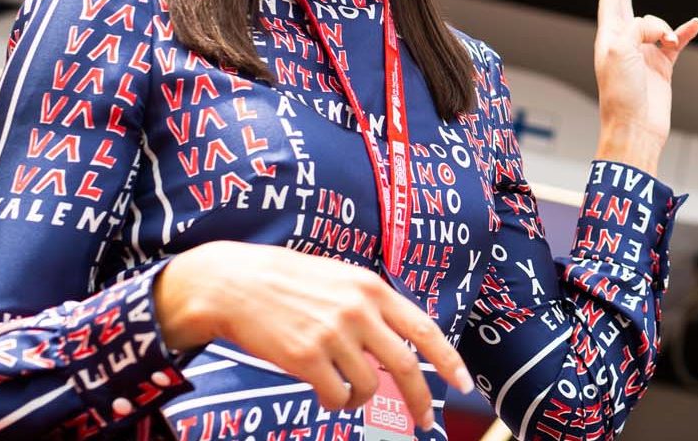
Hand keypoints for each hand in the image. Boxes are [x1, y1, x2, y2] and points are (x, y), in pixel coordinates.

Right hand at [153, 242, 471, 428]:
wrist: (234, 284)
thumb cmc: (286, 281)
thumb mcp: (340, 277)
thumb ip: (370, 304)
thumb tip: (398, 340)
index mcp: (372, 288)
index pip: (424, 329)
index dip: (448, 360)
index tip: (463, 383)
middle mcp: (359, 310)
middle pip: (405, 365)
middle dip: (420, 398)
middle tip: (424, 420)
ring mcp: (334, 334)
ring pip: (368, 385)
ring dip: (361, 399)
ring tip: (346, 392)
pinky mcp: (307, 357)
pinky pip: (336, 395)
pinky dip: (335, 401)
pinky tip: (324, 392)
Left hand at [592, 0, 697, 170]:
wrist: (637, 126)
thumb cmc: (621, 94)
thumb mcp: (620, 49)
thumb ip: (638, 28)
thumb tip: (661, 32)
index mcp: (609, 39)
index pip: (610, 4)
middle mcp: (625, 44)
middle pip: (625, 7)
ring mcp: (644, 54)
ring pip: (658, 26)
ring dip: (667, 28)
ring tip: (669, 40)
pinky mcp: (662, 66)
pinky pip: (677, 42)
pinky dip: (686, 32)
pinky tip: (694, 24)